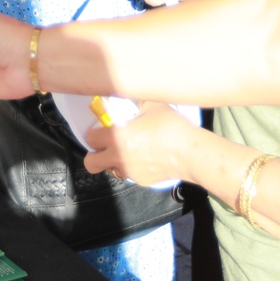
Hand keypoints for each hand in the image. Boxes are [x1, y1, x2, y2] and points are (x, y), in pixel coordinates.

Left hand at [83, 102, 197, 184]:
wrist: (190, 153)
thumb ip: (136, 103)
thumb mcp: (152, 106)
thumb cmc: (170, 127)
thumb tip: (131, 99)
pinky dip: (132, 168)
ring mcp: (130, 172)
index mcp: (116, 138)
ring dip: (113, 162)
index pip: (90, 139)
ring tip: (128, 152)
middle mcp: (118, 158)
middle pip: (91, 163)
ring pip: (111, 170)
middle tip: (104, 146)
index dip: (93, 133)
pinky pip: (129, 175)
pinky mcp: (142, 181)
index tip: (99, 129)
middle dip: (94, 154)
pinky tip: (146, 158)